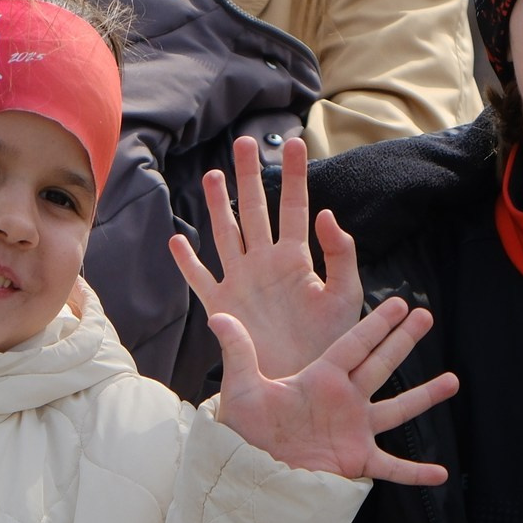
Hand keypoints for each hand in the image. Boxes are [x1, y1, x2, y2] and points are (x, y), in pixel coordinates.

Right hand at [170, 135, 363, 380]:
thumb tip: (326, 214)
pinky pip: (200, 280)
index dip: (294, 176)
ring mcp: (241, 282)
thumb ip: (341, 255)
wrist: (302, 380)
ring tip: (212, 174)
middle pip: (254, 210)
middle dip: (249, 177)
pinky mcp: (222, 307)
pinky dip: (187, 262)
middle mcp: (265, 263)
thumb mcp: (345, 296)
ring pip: (225, 234)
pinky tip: (177, 240)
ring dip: (217, 205)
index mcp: (296, 258)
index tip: (294, 143)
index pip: (294, 207)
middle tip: (244, 142)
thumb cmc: (331, 341)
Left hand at [214, 294, 458, 484]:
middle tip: (426, 316)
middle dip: (403, 341)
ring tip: (453, 380)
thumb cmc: (245, 431)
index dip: (376, 325)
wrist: (250, 472)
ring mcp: (353, 430)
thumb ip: (238, 351)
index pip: (354, 345)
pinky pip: (392, 467)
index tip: (399, 303)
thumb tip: (217, 314)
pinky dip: (415, 473)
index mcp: (320, 378)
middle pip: (380, 365)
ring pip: (397, 409)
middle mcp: (343, 400)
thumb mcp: (241, 387)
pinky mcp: (356, 460)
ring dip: (424, 396)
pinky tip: (441, 474)